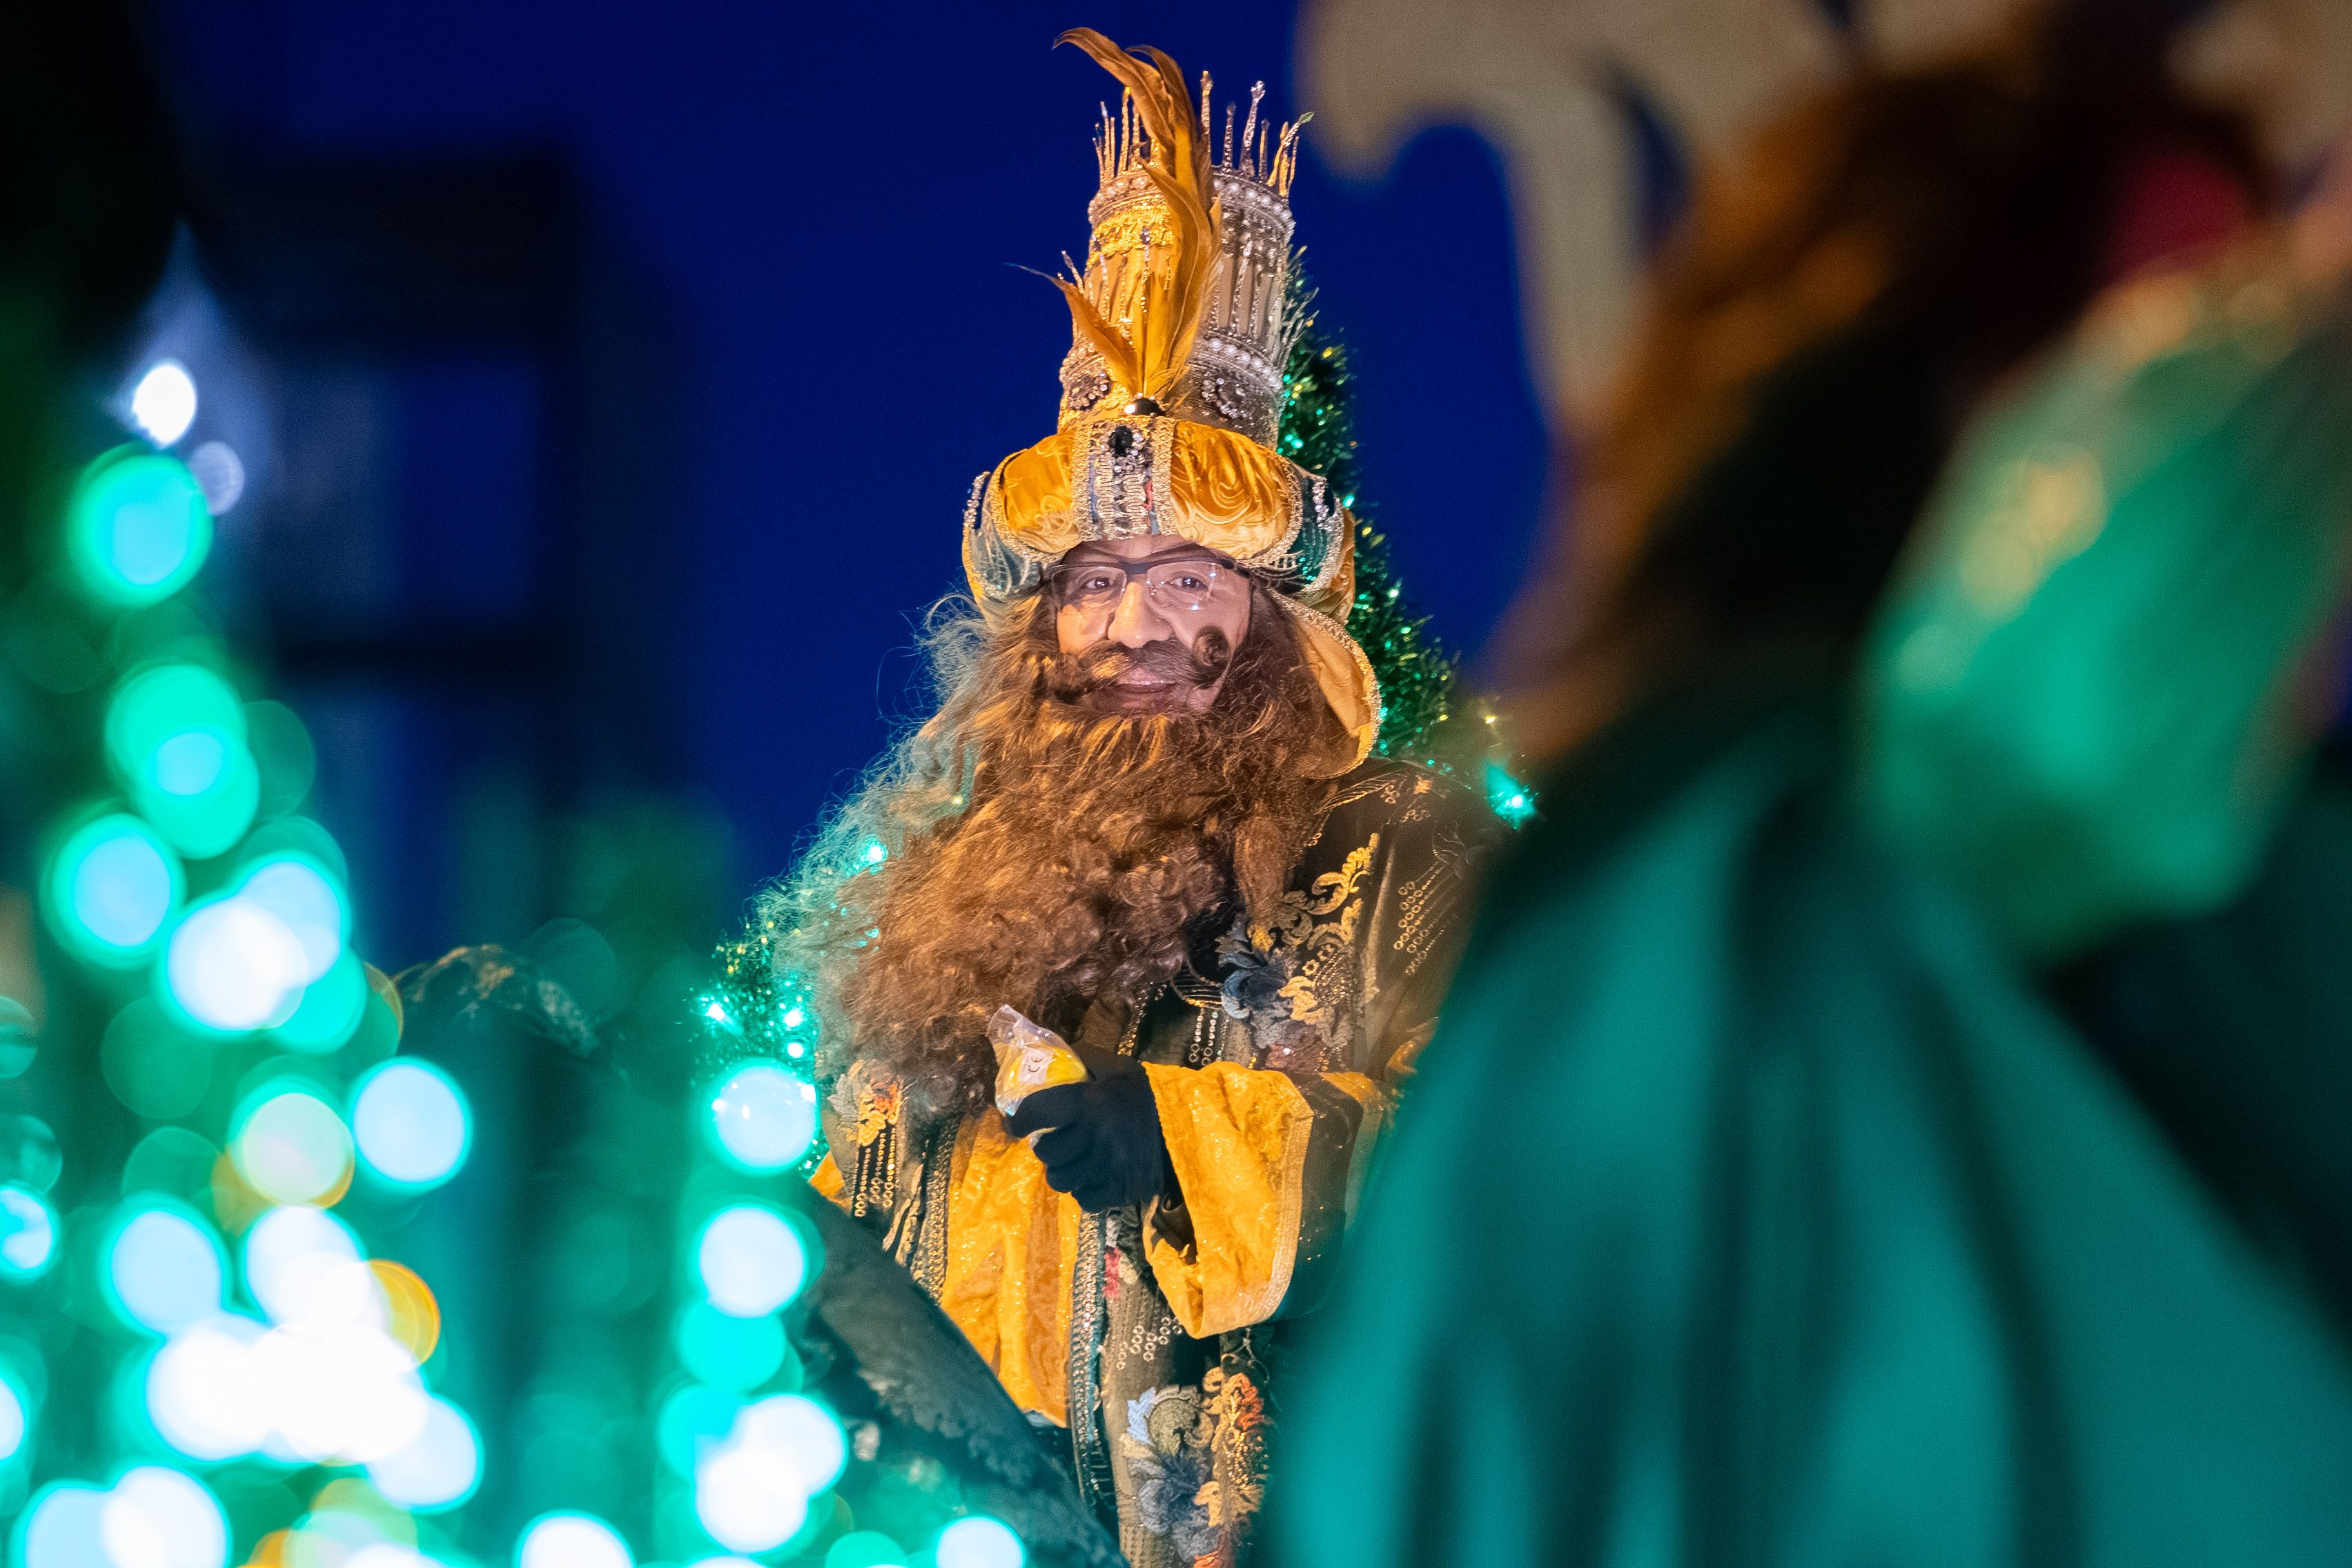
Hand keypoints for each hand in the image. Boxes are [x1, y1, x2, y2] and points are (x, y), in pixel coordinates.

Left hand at [1003, 1046, 1175, 1211]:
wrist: (1184, 1122)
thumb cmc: (1141, 1093)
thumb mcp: (1113, 1066)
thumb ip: (1081, 1060)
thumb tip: (1046, 1057)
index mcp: (1089, 1101)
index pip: (1037, 1112)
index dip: (1022, 1119)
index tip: (1019, 1124)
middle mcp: (1095, 1135)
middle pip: (1046, 1152)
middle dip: (1045, 1147)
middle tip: (1055, 1141)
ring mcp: (1108, 1167)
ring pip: (1060, 1180)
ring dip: (1062, 1171)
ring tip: (1072, 1161)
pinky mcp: (1120, 1190)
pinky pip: (1084, 1200)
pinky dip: (1084, 1190)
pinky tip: (1092, 1176)